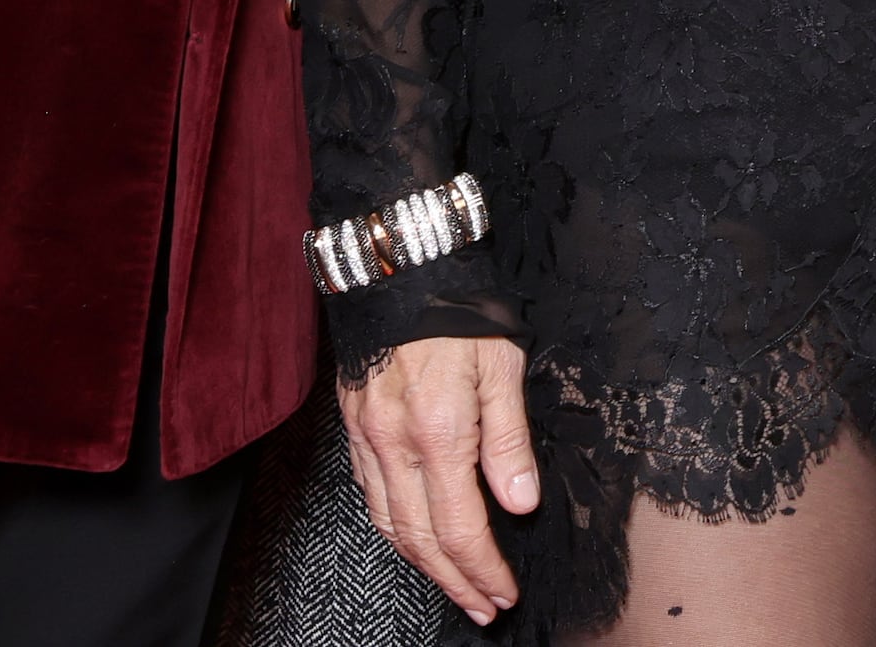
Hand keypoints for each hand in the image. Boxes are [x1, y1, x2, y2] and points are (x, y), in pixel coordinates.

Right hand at [344, 334, 536, 623]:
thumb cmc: (459, 311)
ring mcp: (368, 440)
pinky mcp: (355, 430)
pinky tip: (415, 542)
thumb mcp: (503, 367)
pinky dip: (395, 531)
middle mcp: (395, 445)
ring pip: (391, 526)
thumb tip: (521, 504)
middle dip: (456, 582)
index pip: (461, 526)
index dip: (483, 568)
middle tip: (484, 607)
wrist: (399, 268)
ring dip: (424, 565)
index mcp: (439, 432)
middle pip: (422, 539)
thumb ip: (509, 441)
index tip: (505, 592)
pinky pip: (372, 498)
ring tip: (455, 588)